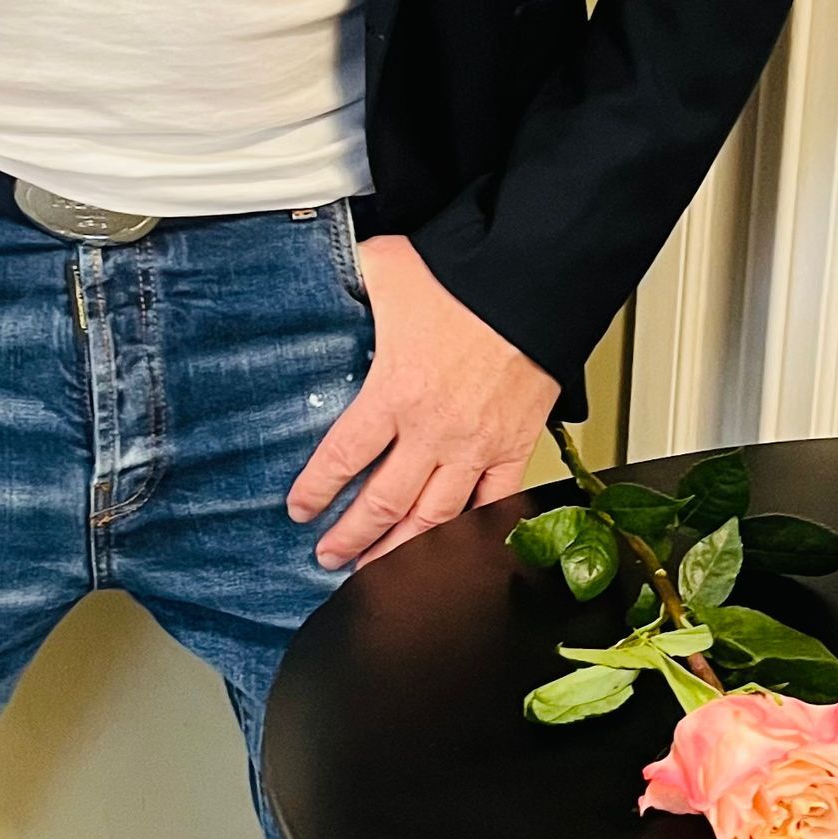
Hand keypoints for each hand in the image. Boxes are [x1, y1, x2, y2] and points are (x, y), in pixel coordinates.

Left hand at [289, 234, 556, 568]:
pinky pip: (492, 506)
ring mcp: (476, 447)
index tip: (301, 509)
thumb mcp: (391, 267)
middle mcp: (433, 432)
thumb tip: (330, 269)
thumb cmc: (470, 276)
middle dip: (350, 538)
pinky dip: (471, 535)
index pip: (342, 458)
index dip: (317, 491)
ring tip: (377, 571)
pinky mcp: (515, 448)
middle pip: (382, 504)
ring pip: (432, 520)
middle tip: (328, 555)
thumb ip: (355, 278)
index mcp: (394, 393)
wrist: (537, 284)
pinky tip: (453, 553)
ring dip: (400, 551)